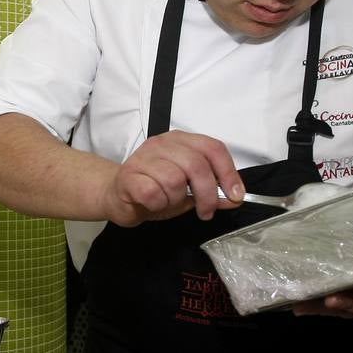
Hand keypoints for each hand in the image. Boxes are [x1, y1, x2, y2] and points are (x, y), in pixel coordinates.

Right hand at [102, 130, 243, 225]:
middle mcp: (161, 144)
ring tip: (169, 201)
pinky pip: (153, 193)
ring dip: (176, 199)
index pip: (212, 148)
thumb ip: (212, 192)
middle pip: (196, 164)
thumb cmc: (155, 190)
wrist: (117, 196)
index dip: (228, 172)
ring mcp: (142, 158)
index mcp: (180, 141)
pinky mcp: (128, 176)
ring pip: (174, 180)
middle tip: (205, 211)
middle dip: (207, 194)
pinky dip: (159, 204)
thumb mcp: (189, 191)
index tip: (235, 195)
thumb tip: (234, 198)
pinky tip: (153, 204)